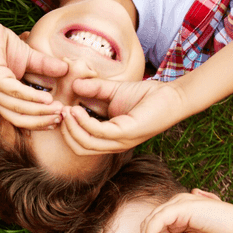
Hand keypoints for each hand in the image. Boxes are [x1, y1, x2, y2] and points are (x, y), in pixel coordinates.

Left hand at [0, 20, 67, 128]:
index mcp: (2, 98)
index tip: (58, 120)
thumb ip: (45, 66)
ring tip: (57, 109)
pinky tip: (47, 98)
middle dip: (41, 121)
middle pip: (19, 119)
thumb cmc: (2, 44)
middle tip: (60, 117)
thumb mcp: (29, 58)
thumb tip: (66, 70)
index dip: (39, 122)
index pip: (20, 118)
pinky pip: (15, 92)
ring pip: (18, 108)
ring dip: (40, 111)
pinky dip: (32, 97)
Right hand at [58, 78, 187, 153]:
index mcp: (110, 138)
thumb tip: (73, 85)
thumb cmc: (147, 96)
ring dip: (72, 127)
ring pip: (86, 143)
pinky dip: (84, 122)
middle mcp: (114, 144)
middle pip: (80, 148)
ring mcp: (120, 141)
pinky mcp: (127, 133)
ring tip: (66, 110)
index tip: (60, 110)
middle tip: (60, 112)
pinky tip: (77, 109)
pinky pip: (98, 132)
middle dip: (66, 131)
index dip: (67, 130)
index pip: (81, 144)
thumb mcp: (113, 91)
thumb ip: (94, 89)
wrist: (172, 95)